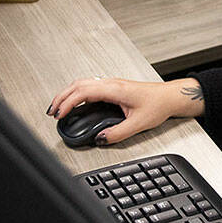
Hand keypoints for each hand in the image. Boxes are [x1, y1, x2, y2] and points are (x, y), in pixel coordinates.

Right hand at [46, 77, 204, 144]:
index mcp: (114, 89)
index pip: (83, 92)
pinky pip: (89, 86)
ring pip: (82, 84)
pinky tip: (74, 103)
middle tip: (51, 112)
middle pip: (78, 85)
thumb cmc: (158, 104)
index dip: (68, 103)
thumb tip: (100, 138)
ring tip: (58, 107)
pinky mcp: (114, 87)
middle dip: (61, 97)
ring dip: (68, 94)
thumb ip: (117, 133)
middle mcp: (111, 83)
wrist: (170, 97)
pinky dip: (77, 94)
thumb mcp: (138, 124)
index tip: (59, 114)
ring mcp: (112, 84)